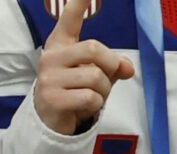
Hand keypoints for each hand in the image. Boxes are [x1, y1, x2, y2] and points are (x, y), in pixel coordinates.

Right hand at [35, 0, 134, 136]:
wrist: (52, 119)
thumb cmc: (75, 91)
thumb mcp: (96, 75)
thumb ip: (114, 66)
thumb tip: (127, 66)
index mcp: (60, 44)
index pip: (68, 20)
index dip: (77, 4)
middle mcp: (51, 56)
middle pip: (93, 49)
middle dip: (110, 64)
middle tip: (109, 76)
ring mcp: (49, 77)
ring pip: (96, 77)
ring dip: (104, 91)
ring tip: (92, 96)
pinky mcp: (52, 98)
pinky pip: (91, 98)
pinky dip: (96, 106)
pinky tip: (84, 107)